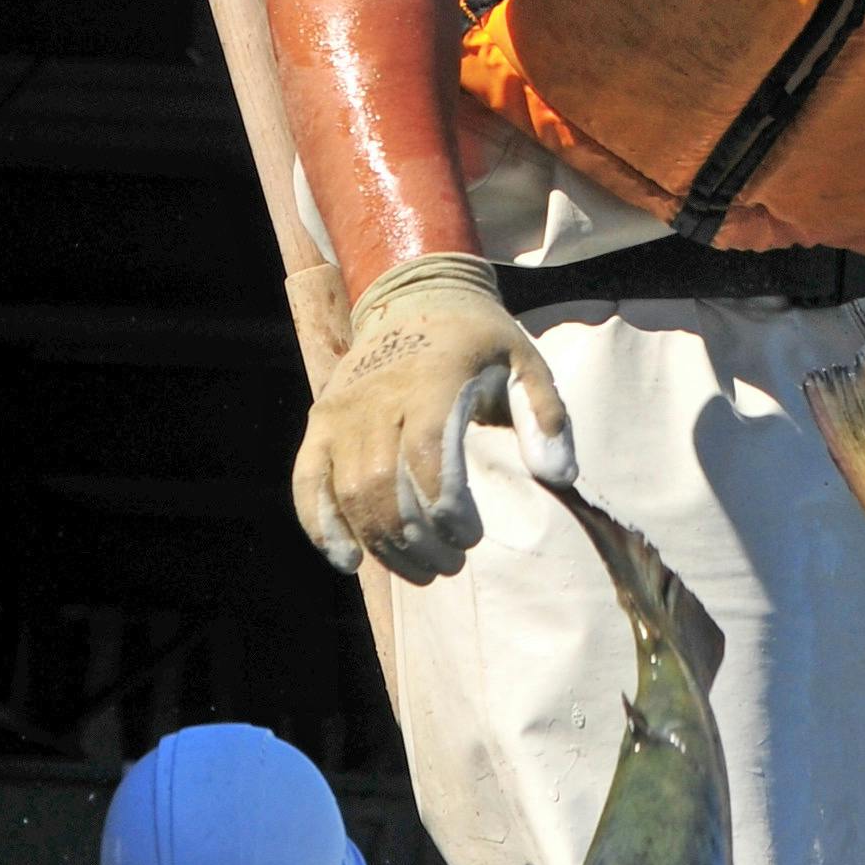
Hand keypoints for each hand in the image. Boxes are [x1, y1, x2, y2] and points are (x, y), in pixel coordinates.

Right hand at [291, 253, 575, 583]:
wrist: (414, 295)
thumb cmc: (478, 339)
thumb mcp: (525, 359)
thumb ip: (545, 415)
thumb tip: (558, 475)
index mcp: (432, 380)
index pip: (427, 457)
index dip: (444, 509)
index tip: (468, 537)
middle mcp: (378, 396)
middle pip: (382, 485)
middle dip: (415, 539)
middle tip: (449, 564)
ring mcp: (342, 410)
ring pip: (347, 492)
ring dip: (381, 543)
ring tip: (420, 569)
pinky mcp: (320, 421)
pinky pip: (306, 480)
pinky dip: (321, 524)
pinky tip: (348, 560)